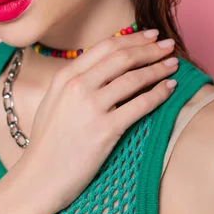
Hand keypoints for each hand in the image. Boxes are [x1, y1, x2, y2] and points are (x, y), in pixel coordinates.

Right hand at [18, 30, 178, 212]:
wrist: (39, 177)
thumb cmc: (48, 142)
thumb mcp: (54, 101)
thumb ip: (75, 81)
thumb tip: (104, 67)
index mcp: (65, 76)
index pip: (105, 46)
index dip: (132, 38)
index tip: (149, 35)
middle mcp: (78, 86)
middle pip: (122, 57)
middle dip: (149, 48)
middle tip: (168, 44)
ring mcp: (92, 107)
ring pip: (134, 78)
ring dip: (158, 68)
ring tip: (173, 64)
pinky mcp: (106, 130)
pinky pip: (140, 105)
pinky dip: (159, 93)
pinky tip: (170, 88)